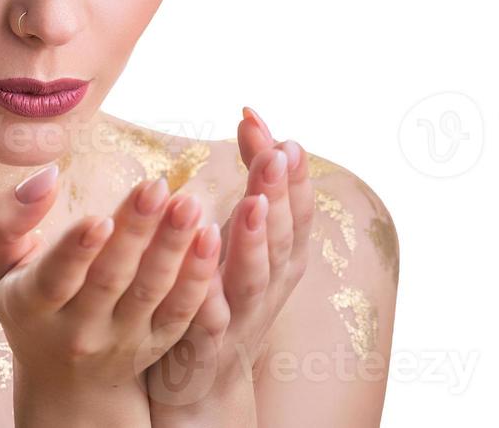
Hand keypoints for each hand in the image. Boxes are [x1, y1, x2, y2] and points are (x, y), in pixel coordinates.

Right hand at [0, 165, 222, 427]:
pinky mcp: (155, 346)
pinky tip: (210, 236)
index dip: (77, 251)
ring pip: (151, 294)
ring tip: (189, 205)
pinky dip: (198, 278)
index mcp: (32, 306)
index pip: (55, 278)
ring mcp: (121, 342)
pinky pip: (181, 313)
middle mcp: (78, 331)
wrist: (64, 377)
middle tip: (158, 187)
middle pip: (111, 280)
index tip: (100, 217)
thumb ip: (3, 218)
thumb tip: (47, 176)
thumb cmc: (25, 298)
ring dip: (174, 249)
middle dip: (136, 233)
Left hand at [146, 107, 315, 424]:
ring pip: (254, 278)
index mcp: (280, 258)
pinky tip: (201, 269)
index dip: (295, 176)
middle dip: (280, 194)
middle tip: (277, 155)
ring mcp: (240, 317)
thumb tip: (254, 118)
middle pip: (281, 237)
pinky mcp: (207, 346)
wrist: (201, 381)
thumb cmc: (222, 293)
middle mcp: (268, 285)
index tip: (287, 138)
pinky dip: (208, 294)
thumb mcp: (242, 235)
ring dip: (254, 240)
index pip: (298, 212)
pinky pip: (208, 320)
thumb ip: (251, 181)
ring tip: (252, 203)